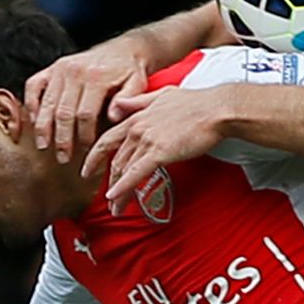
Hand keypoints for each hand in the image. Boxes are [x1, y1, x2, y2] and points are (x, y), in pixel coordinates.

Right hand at [25, 37, 150, 163]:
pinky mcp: (52, 67)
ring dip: (43, 127)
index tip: (87, 151)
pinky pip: (33, 86)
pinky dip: (31, 104)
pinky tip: (34, 121)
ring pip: (47, 103)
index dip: (85, 135)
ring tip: (43, 146)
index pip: (85, 114)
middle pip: (64, 112)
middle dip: (62, 138)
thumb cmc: (130, 72)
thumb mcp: (137, 84)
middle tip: (62, 158)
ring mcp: (60, 68)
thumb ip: (127, 101)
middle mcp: (75, 71)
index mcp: (97, 77)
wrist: (123, 49)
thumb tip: (113, 117)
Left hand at [84, 86, 226, 213]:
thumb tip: (119, 104)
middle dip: (110, 183)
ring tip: (116, 208)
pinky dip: (124, 187)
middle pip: (116, 161)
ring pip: (124, 171)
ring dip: (118, 193)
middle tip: (109, 200)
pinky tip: (117, 199)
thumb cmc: (196, 103)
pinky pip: (136, 174)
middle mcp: (137, 129)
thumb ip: (138, 101)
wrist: (215, 109)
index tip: (88, 170)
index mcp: (136, 118)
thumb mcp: (161, 95)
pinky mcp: (159, 152)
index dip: (95, 157)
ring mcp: (146, 141)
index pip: (108, 140)